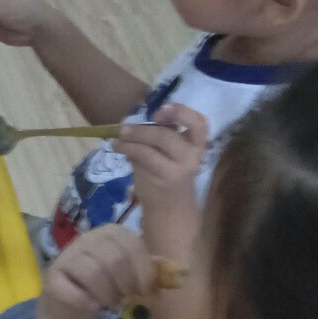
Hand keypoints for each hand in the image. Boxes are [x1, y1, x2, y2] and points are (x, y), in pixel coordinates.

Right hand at [34, 222, 153, 318]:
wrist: (70, 307)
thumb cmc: (106, 289)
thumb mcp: (131, 275)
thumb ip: (148, 268)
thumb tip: (173, 273)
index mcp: (112, 232)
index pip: (133, 247)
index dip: (144, 272)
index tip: (146, 291)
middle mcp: (88, 238)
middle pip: (115, 259)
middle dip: (126, 284)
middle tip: (126, 299)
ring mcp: (68, 255)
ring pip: (94, 273)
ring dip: (107, 295)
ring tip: (110, 304)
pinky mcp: (52, 276)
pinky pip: (74, 290)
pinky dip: (87, 303)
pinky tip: (90, 306)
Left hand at [117, 99, 207, 272]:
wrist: (170, 210)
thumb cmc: (166, 177)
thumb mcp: (169, 154)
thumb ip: (159, 137)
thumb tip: (131, 122)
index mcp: (197, 145)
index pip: (200, 124)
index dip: (182, 113)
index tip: (162, 109)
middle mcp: (192, 156)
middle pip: (169, 134)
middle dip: (145, 127)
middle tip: (125, 126)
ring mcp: (179, 168)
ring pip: (156, 142)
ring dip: (132, 137)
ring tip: (118, 137)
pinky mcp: (164, 178)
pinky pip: (144, 156)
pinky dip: (127, 148)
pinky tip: (117, 147)